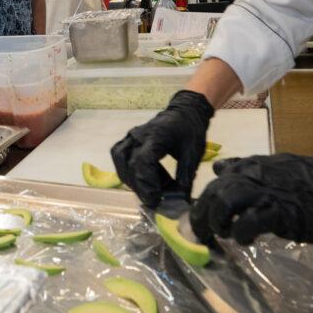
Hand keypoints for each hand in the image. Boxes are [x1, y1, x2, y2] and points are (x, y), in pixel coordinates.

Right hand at [110, 90, 213, 207]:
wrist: (187, 110)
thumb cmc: (191, 130)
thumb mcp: (192, 155)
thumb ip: (184, 179)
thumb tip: (180, 202)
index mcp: (156, 137)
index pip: (142, 163)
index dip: (146, 184)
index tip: (156, 199)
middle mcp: (139, 135)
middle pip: (129, 164)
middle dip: (139, 187)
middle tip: (153, 200)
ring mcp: (132, 135)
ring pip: (119, 159)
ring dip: (130, 178)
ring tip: (146, 190)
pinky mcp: (130, 138)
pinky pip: (119, 154)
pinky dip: (126, 169)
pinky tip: (140, 179)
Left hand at [190, 154, 312, 245]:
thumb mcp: (279, 167)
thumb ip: (250, 169)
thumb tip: (221, 168)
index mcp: (255, 165)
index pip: (219, 175)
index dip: (207, 195)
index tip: (204, 210)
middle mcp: (255, 175)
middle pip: (215, 191)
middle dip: (202, 213)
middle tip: (202, 233)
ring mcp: (266, 192)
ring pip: (225, 203)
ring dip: (218, 222)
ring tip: (224, 234)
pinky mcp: (278, 212)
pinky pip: (248, 222)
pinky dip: (241, 233)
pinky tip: (245, 240)